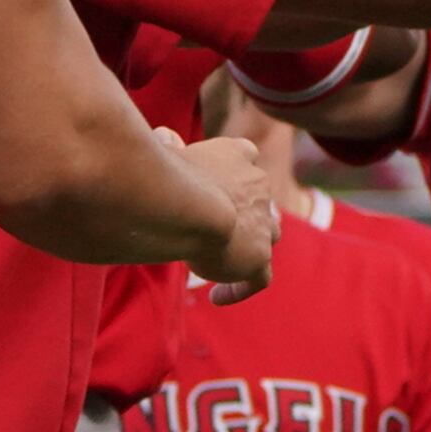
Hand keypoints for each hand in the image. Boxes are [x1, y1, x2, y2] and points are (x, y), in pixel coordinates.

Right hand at [172, 133, 277, 304]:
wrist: (187, 205)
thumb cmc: (166, 174)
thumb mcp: (164, 152)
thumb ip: (167, 146)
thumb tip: (163, 134)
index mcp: (237, 153)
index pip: (245, 156)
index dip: (231, 174)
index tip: (211, 188)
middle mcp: (258, 184)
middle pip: (259, 201)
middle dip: (244, 215)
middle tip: (216, 233)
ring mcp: (263, 222)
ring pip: (268, 236)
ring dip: (248, 248)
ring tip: (220, 263)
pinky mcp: (259, 256)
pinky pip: (259, 278)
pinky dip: (240, 287)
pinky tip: (217, 297)